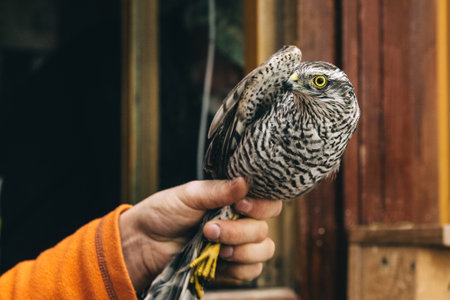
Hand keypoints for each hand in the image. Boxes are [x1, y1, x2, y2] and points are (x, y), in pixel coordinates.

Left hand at [118, 178, 282, 291]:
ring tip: (214, 245)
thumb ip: (218, 190)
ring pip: (263, 251)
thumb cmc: (164, 213)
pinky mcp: (231, 266)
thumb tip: (245, 181)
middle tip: (209, 229)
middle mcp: (240, 221)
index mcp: (234, 200)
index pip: (268, 202)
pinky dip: (238, 267)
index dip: (261, 206)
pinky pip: (252, 271)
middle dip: (240, 231)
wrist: (144, 244)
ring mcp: (237, 245)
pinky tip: (218, 259)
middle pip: (264, 229)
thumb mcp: (189, 195)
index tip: (240, 206)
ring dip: (241, 250)